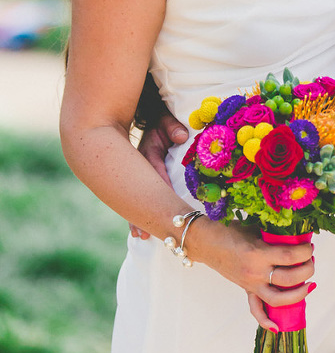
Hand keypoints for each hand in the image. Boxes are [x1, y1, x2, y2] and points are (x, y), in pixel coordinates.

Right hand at [129, 113, 189, 238]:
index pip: (155, 174)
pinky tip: (137, 231)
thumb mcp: (165, 119)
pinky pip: (136, 198)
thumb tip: (182, 136)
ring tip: (139, 237)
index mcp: (146, 152)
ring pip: (135, 199)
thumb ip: (172, 126)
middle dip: (142, 213)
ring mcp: (136, 174)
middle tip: (143, 234)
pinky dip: (136, 213)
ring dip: (136, 217)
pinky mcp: (138, 179)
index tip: (167, 208)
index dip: (161, 190)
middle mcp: (138, 167)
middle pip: (140, 193)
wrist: (145, 115)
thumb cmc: (159, 119)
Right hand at [185, 220, 315, 331]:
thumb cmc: (229, 231)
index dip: (305, 251)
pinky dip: (266, 321)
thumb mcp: (255, 229)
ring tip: (309, 284)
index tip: (310, 246)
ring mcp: (251, 284)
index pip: (290, 256)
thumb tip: (297, 237)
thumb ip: (274, 236)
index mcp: (258, 253)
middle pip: (290, 278)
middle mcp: (255, 272)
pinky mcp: (246, 290)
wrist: (206, 242)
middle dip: (307, 269)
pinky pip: (255, 309)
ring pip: (278, 299)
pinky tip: (277, 327)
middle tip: (311, 260)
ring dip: (299, 294)